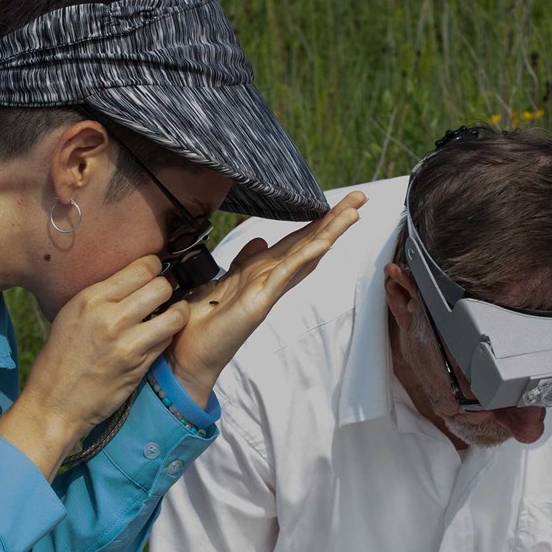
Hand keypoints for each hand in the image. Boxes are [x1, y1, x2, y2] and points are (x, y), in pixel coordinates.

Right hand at [0, 256, 188, 475]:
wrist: (54, 403)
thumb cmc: (60, 358)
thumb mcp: (71, 314)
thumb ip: (102, 295)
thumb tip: (132, 278)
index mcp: (91, 299)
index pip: (141, 268)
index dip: (153, 267)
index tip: (153, 272)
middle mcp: (110, 317)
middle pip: (161, 286)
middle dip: (166, 288)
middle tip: (162, 295)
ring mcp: (128, 343)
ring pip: (174, 314)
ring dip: (177, 312)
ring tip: (172, 313)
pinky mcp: (139, 365)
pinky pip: (167, 340)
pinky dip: (168, 335)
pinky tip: (160, 335)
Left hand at [167, 192, 365, 405]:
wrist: (190, 354)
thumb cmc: (204, 322)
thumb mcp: (223, 281)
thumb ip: (244, 261)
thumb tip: (260, 240)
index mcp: (264, 272)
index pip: (297, 240)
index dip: (318, 220)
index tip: (341, 202)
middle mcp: (272, 280)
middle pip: (310, 244)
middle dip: (335, 220)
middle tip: (361, 197)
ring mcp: (269, 292)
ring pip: (306, 256)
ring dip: (330, 233)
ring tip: (353, 212)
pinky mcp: (259, 303)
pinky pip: (285, 275)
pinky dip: (304, 258)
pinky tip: (323, 243)